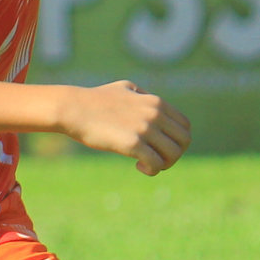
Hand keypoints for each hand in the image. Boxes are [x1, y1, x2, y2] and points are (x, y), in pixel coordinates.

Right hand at [57, 81, 190, 175]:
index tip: (160, 147)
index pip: (185, 126)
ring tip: (146, 164)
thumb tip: (149, 101)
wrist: (74, 109)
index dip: (177, 141)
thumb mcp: (125, 89)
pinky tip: (138, 167)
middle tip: (156, 159)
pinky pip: (156, 164)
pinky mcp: (133, 143)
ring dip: (163, 164)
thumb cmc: (95, 100)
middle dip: (173, 155)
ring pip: (173, 154)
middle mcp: (155, 114)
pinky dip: (151, 170)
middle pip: (184, 141)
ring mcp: (145, 128)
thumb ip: (142, 95)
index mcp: (156, 102)